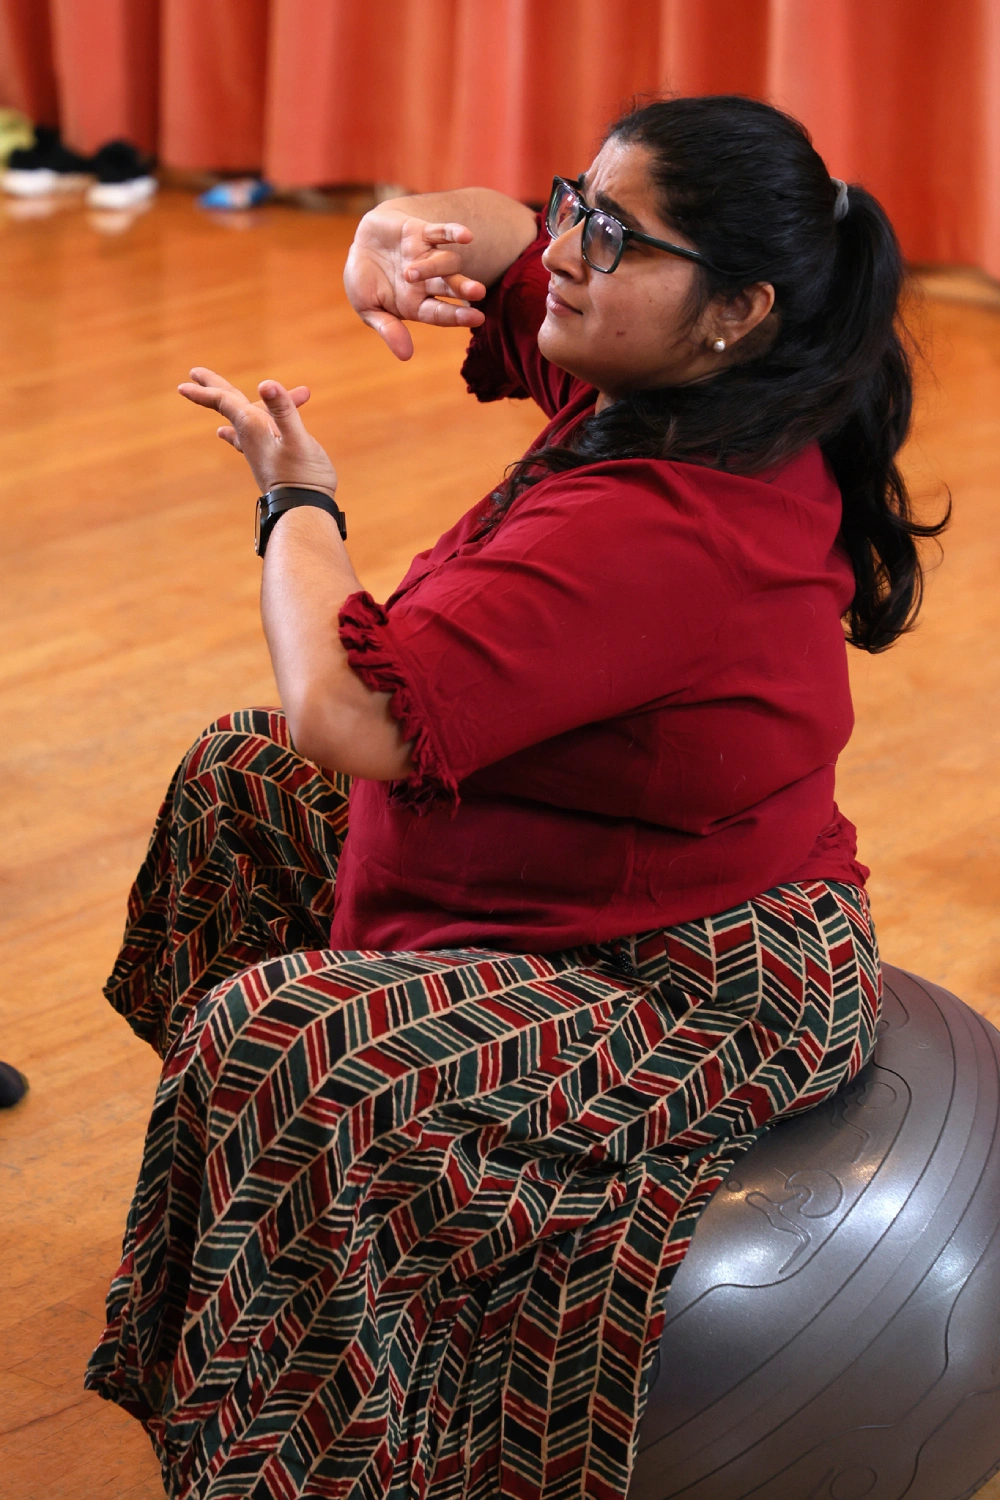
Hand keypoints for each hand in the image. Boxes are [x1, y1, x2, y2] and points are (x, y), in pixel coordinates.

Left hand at [178, 368, 337, 497]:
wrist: (304, 509)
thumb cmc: (302, 476)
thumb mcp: (296, 438)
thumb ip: (283, 410)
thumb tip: (266, 384)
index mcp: (253, 425)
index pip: (223, 400)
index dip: (207, 388)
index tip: (188, 377)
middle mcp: (251, 435)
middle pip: (227, 405)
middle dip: (213, 388)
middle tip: (194, 374)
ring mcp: (257, 448)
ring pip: (244, 417)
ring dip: (241, 400)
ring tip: (225, 391)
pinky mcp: (268, 458)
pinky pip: (249, 436)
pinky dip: (246, 426)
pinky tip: (229, 432)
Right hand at [343, 208, 485, 359]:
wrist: (359, 246)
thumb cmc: (364, 283)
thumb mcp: (368, 309)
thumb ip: (388, 329)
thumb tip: (405, 356)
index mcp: (417, 304)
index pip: (441, 312)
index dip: (458, 315)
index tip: (477, 318)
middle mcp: (428, 282)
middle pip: (451, 286)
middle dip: (463, 288)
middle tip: (478, 291)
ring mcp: (427, 256)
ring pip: (444, 261)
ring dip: (434, 266)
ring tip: (410, 273)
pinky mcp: (422, 233)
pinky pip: (442, 232)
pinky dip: (453, 232)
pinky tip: (466, 236)